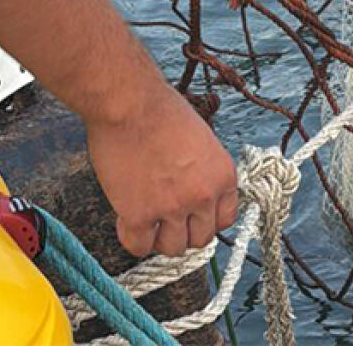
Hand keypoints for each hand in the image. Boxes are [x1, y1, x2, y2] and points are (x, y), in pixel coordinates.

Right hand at [86, 83, 237, 255]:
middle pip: (201, 239)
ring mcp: (172, 207)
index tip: (192, 217)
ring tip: (148, 221)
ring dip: (160, 239)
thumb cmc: (162, 112)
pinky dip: (134, 239)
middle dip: (184, 232)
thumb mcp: (202, 142)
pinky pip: (140, 247)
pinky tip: (127, 220)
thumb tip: (193, 195)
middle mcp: (204, 195)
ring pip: (173, 248)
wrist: (131, 104)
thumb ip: (203, 172)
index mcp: (223, 176)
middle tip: (166, 220)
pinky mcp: (139, 214)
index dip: (206, 221)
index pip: (225, 220)